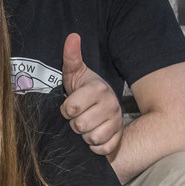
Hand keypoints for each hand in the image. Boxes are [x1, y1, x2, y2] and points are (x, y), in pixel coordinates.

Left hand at [59, 34, 123, 155]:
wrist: (102, 105)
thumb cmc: (83, 90)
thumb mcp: (75, 72)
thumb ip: (71, 56)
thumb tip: (72, 36)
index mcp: (98, 89)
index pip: (71, 108)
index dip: (66, 110)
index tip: (69, 106)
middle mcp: (111, 105)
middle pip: (80, 126)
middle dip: (74, 124)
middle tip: (78, 117)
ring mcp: (116, 122)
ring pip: (92, 138)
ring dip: (84, 136)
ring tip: (86, 126)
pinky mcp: (118, 138)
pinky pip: (103, 149)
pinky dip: (95, 147)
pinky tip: (94, 136)